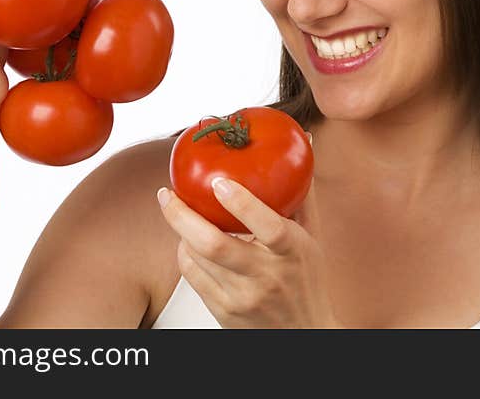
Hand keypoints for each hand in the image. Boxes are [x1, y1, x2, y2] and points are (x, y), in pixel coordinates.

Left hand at [157, 133, 340, 327]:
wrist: (304, 336)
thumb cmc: (308, 281)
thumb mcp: (312, 237)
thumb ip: (302, 192)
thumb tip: (305, 143)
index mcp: (293, 252)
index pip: (270, 226)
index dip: (243, 204)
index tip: (219, 182)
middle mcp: (267, 276)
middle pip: (215, 245)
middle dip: (182, 216)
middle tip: (166, 194)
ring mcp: (243, 297)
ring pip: (197, 259)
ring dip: (180, 231)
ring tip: (175, 210)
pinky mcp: (224, 313)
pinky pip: (192, 278)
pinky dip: (185, 254)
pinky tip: (187, 241)